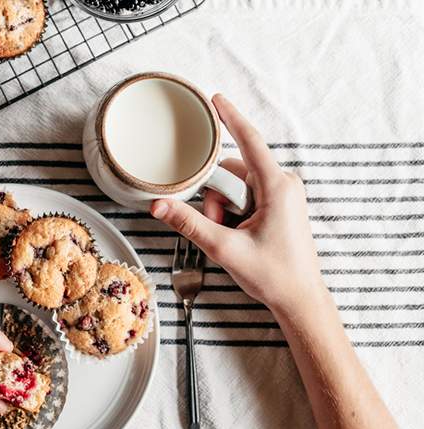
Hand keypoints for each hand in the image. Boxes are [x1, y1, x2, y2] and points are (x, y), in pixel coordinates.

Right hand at [151, 94, 325, 312]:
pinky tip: (237, 236)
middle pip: (233, 172)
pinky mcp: (279, 207)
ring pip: (237, 187)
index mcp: (278, 187)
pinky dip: (233, 214)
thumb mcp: (224, 248)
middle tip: (219, 228)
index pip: (249, 141)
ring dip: (223, 209)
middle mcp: (284, 185)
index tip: (215, 99)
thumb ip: (188, 223)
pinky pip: (246, 198)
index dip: (230, 118)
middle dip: (216, 199)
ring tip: (230, 237)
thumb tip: (158, 206)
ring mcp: (283, 195)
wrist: (299, 299)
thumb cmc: (273, 275)